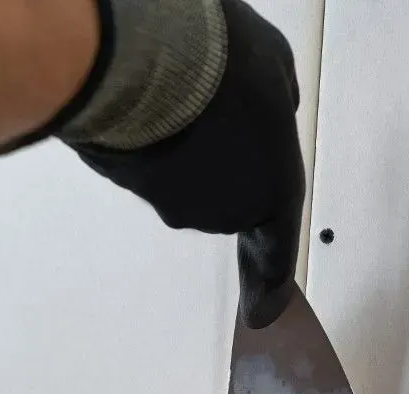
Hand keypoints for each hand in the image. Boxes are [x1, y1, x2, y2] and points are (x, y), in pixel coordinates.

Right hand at [60, 0, 304, 326]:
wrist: (140, 61)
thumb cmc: (225, 65)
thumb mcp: (277, 69)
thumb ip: (279, 104)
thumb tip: (268, 116)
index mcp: (273, 193)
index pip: (277, 251)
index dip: (271, 285)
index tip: (261, 316)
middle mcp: (222, 212)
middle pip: (230, 199)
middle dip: (228, 166)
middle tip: (221, 117)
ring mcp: (172, 201)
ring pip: (188, 180)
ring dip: (191, 149)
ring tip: (185, 93)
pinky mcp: (129, 185)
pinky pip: (153, 167)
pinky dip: (160, 144)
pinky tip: (157, 104)